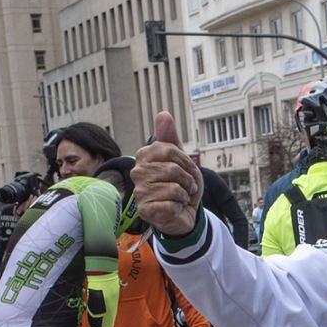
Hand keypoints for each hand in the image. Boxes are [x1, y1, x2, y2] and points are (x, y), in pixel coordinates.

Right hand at [133, 112, 204, 236]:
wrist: (184, 212)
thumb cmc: (180, 184)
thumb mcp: (180, 159)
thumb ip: (170, 138)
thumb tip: (163, 113)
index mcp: (144, 156)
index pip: (170, 150)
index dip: (186, 162)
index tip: (188, 170)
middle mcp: (137, 172)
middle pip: (173, 169)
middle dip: (188, 180)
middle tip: (187, 186)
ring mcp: (139, 192)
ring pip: (174, 188)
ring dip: (185, 194)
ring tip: (181, 197)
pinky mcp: (145, 210)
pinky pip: (171, 203)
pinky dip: (179, 206)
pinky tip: (175, 207)